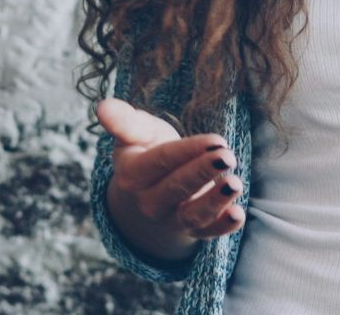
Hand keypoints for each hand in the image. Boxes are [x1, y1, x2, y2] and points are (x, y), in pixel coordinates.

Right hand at [97, 97, 244, 263]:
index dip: (188, 151)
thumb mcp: (137, 134)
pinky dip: (222, 227)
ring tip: (235, 184)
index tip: (216, 140)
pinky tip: (238, 215)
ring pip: (192, 214)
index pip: (162, 161)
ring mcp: (170, 219)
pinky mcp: (192, 230)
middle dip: (203, 172)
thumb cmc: (148, 150)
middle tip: (228, 156)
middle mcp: (149, 201)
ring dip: (214, 202)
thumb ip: (124, 122)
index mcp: (133, 174)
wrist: (150, 189)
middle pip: (177, 187)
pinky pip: (206, 233)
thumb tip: (102, 106)